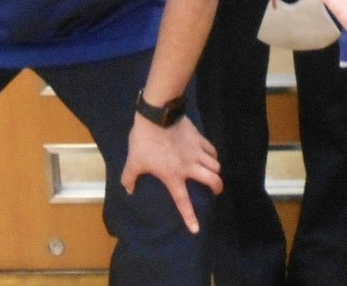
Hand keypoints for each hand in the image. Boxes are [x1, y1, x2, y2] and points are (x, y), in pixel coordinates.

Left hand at [120, 115, 221, 234]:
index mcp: (173, 176)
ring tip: (212, 172)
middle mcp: (189, 166)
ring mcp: (196, 151)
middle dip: (217, 187)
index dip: (190, 217)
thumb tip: (129, 190)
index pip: (184, 201)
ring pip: (215, 164)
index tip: (196, 229)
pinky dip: (212, 155)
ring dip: (215, 170)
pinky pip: (211, 149)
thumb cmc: (145, 142)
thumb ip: (130, 178)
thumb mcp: (133, 162)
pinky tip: (209, 155)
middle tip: (216, 190)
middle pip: (212, 179)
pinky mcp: (199, 138)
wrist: (157, 115)